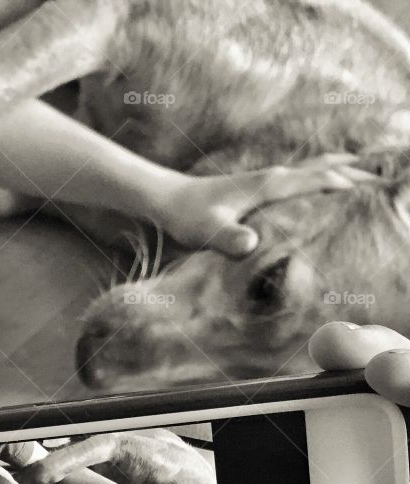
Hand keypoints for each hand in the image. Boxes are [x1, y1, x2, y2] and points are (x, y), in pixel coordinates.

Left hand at [156, 154, 377, 256]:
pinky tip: (330, 181)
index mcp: (273, 184)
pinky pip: (305, 175)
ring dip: (347, 169)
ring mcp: (270, 178)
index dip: (354, 186)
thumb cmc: (188, 218)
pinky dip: (327, 174)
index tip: (383, 194)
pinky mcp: (262, 185)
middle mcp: (276, 176)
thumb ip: (229, 239)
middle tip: (392, 182)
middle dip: (362, 174)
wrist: (168, 201)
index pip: (324, 180)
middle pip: (329, 168)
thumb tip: (250, 244)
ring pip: (319, 167)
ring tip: (374, 174)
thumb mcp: (208, 232)